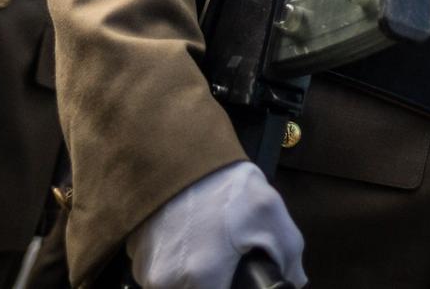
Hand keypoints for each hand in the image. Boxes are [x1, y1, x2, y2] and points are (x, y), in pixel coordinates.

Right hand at [129, 160, 306, 288]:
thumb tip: (293, 282)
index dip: (235, 288)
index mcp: (203, 278)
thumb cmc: (225, 186)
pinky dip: (177, 266)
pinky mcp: (137, 258)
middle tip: (228, 259)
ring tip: (210, 249)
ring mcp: (147, 271)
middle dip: (217, 281)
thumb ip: (288, 258)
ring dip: (195, 278)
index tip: (240, 278)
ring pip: (178, 288)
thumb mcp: (269, 214)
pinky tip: (191, 242)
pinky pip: (161, 276)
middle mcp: (167, 282)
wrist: (180, 154)